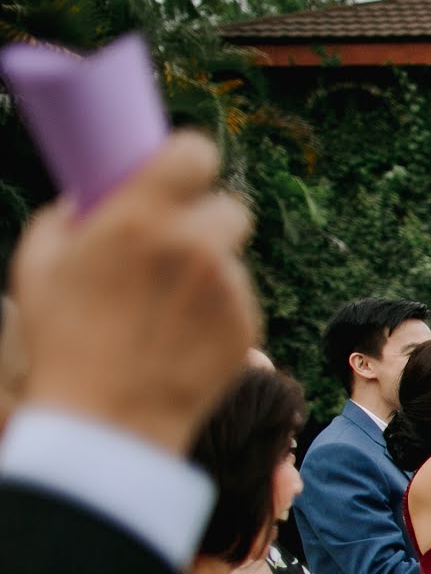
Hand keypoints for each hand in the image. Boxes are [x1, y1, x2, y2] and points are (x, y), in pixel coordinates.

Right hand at [11, 132, 258, 455]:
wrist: (110, 420)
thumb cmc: (64, 341)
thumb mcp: (39, 265)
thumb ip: (67, 217)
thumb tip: (90, 196)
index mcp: (141, 218)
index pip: (197, 153)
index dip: (190, 161)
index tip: (181, 174)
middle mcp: (194, 246)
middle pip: (231, 208)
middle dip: (207, 221)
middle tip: (179, 243)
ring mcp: (227, 288)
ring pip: (233, 259)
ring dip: (211, 269)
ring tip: (168, 304)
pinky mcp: (247, 324)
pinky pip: (239, 299)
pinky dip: (219, 308)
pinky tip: (182, 334)